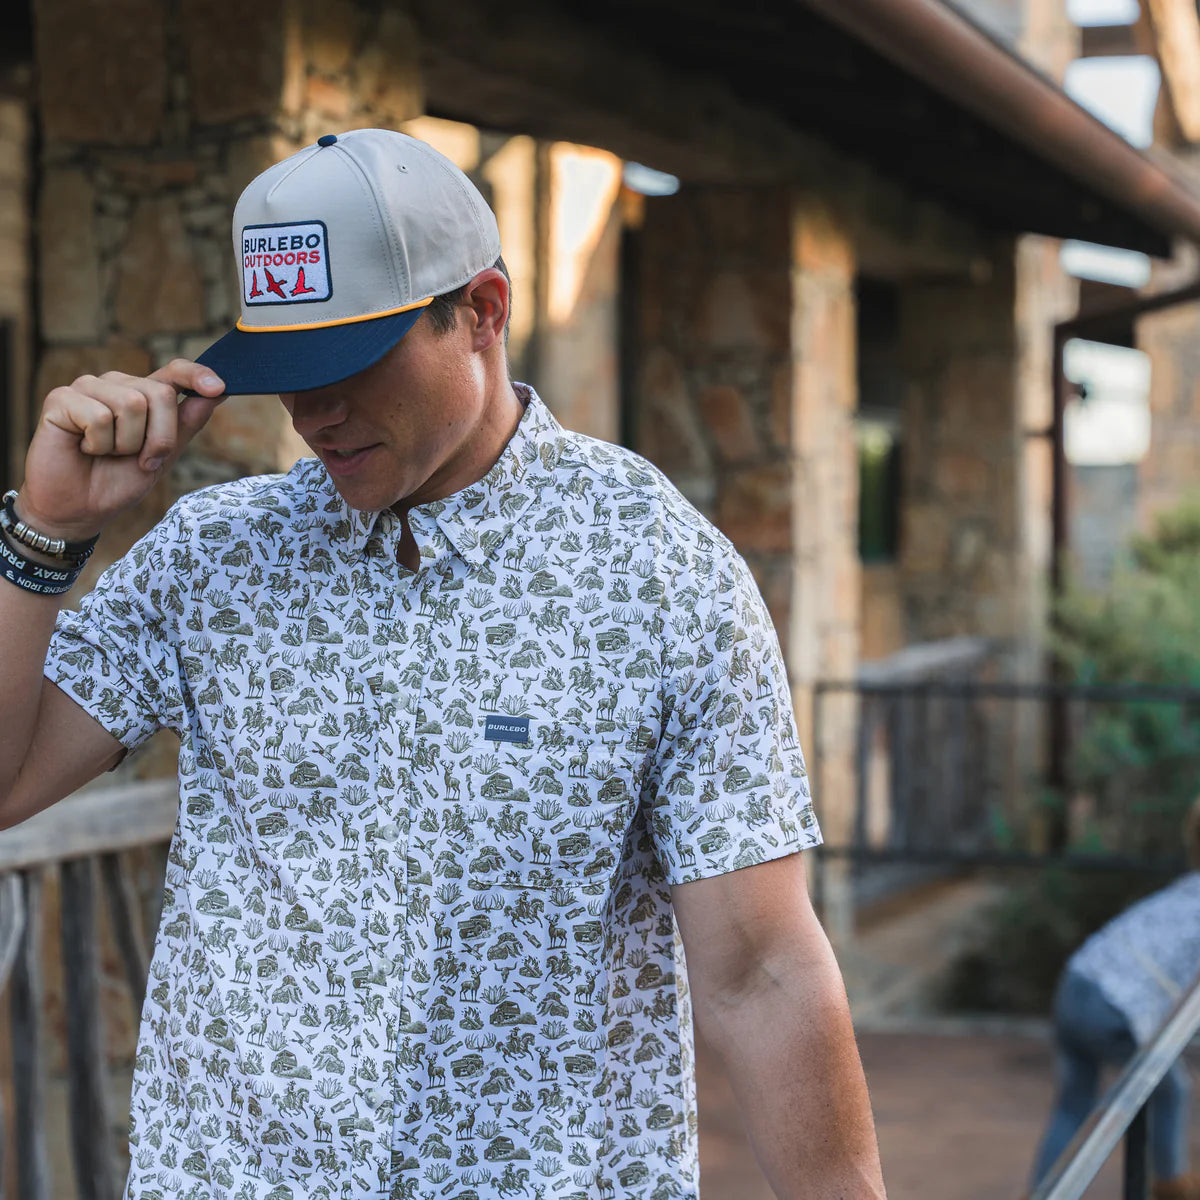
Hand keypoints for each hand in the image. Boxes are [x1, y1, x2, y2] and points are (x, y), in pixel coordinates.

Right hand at [18, 360, 225, 539]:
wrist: (79, 509)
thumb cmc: (118, 481)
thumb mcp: (163, 455)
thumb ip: (186, 423)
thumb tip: (218, 391)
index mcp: (142, 394)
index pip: (174, 372)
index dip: (196, 374)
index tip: (219, 388)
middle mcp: (116, 385)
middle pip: (161, 394)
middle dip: (159, 437)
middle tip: (140, 460)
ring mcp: (87, 388)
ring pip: (131, 404)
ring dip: (125, 444)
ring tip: (105, 453)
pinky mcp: (60, 398)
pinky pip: (98, 416)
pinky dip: (97, 444)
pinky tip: (84, 449)